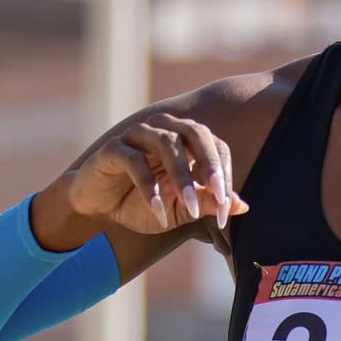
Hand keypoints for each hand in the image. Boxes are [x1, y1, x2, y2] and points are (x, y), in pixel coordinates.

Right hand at [63, 112, 247, 235]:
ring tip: (189, 209)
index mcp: (187, 141)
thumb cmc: (142, 205)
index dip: (225, 177)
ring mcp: (138, 135)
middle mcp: (165, 130)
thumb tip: (242, 205)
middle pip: (196, 132)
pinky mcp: (113, 148)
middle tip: (218, 196)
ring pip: (167, 143)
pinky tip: (158, 209)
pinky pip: (134, 160)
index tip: (226, 210)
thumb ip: (207, 203)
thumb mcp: (179, 209)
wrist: (98, 210)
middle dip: (210, 165)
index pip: (216, 148)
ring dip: (182, 176)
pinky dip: (148, 186)